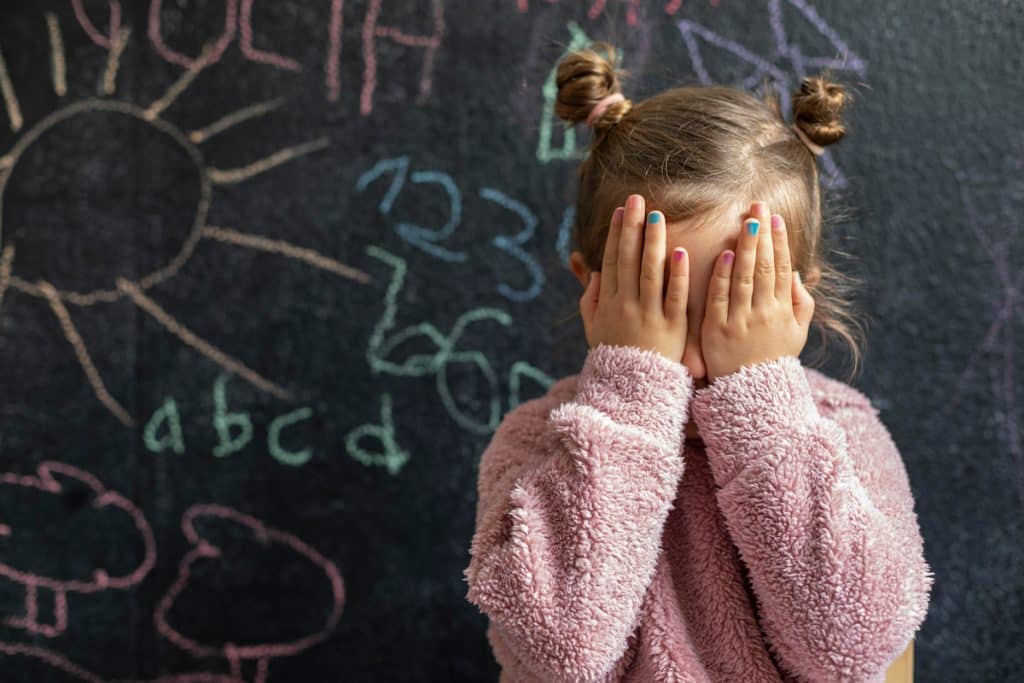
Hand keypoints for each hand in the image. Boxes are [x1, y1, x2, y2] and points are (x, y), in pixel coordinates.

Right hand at [580, 194, 688, 362]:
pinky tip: (681, 252)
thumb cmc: (615, 357)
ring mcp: (648, 316)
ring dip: (654, 242)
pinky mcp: (672, 328)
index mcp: (607, 303)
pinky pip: (675, 297)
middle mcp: (626, 306)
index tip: (621, 211)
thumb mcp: (593, 328)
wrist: (633, 391)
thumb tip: (591, 270)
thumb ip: (590, 299)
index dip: (616, 234)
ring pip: (650, 273)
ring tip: (658, 216)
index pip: (612, 261)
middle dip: (632, 227)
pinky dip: (677, 275)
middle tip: (637, 199)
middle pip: (628, 260)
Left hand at [700, 201, 814, 382]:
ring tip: (746, 221)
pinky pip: (721, 298)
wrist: (750, 396)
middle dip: (761, 234)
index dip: (779, 242)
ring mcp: (740, 321)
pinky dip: (724, 276)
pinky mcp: (717, 330)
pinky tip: (727, 254)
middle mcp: (764, 313)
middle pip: (764, 267)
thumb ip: (800, 303)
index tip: (775, 218)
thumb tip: (796, 273)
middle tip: (758, 206)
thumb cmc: (773, 361)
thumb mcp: (796, 334)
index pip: (781, 269)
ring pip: (745, 278)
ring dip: (746, 247)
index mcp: (783, 311)